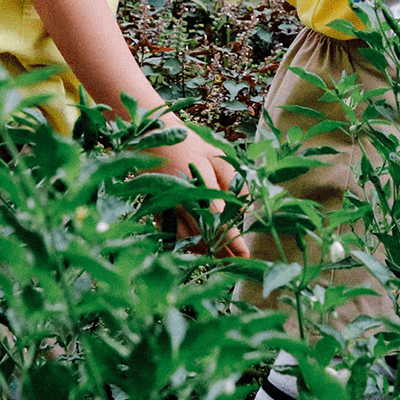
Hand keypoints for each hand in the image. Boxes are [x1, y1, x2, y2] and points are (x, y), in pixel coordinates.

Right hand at [144, 126, 245, 257]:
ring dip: (205, 250)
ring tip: (220, 259)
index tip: (245, 255)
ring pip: (188, 238)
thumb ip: (234, 182)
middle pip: (205, 236)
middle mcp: (183, 201)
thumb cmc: (192, 145)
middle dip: (222, 252)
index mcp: (201, 186)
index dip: (233, 242)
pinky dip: (185, 243)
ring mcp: (168, 207)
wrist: (154, 136)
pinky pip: (171, 234)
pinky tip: (197, 248)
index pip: (219, 223)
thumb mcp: (218, 157)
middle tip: (236, 263)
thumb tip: (244, 209)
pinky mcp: (156, 209)